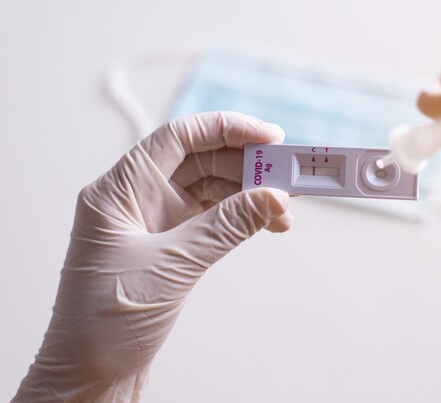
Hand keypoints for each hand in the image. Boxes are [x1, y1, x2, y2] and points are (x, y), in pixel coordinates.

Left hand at [13, 112, 290, 401]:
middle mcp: (137, 198)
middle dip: (247, 163)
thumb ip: (226, 227)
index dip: (227, 129)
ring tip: (285, 203)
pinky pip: (213, 216)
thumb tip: (273, 197)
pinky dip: (242, 217)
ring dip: (250, 192)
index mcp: (120, 190)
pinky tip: (268, 222)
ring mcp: (154, 220)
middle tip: (288, 172)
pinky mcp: (170, 244)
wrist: (89, 375)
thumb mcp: (172, 266)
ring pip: (211, 188)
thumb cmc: (104, 322)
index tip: (270, 136)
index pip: (179, 137)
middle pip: (201, 160)